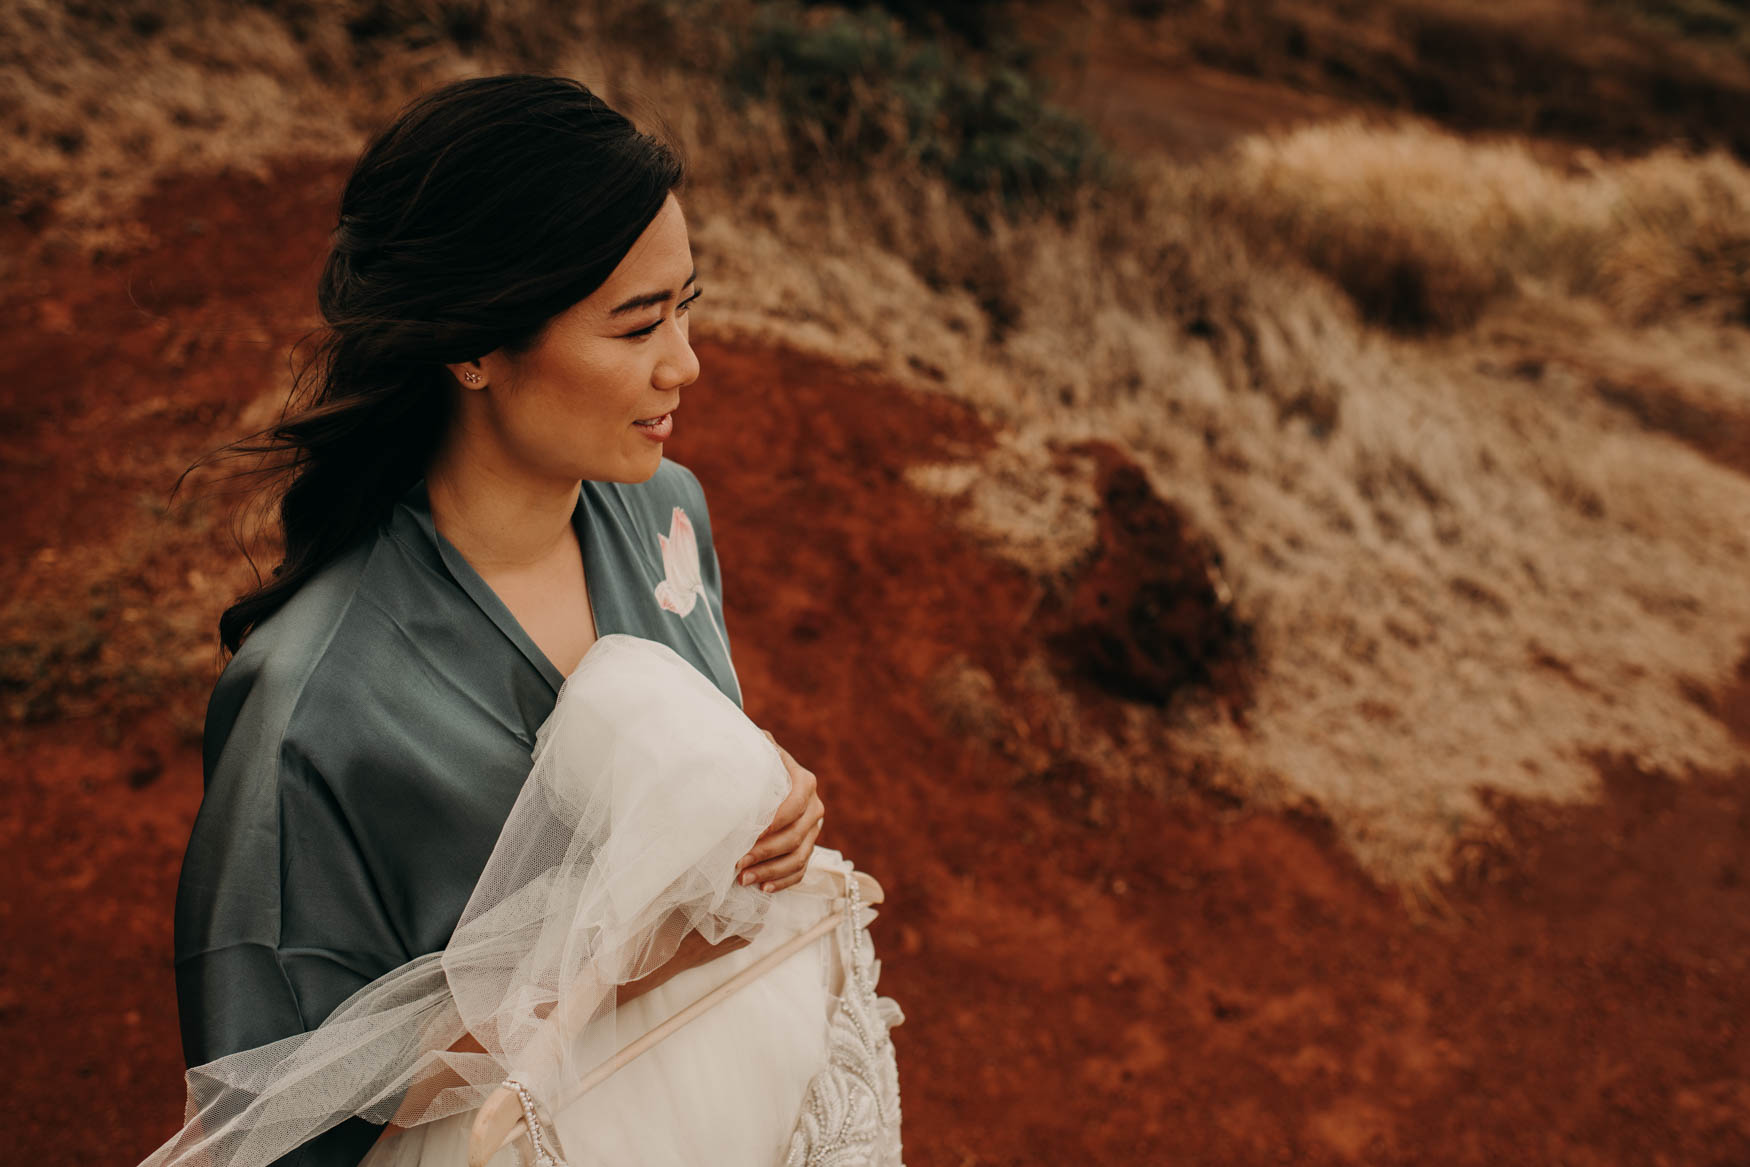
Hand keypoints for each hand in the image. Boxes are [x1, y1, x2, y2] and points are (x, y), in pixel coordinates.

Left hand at [736, 731, 823, 893]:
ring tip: (743, 879)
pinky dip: (783, 882)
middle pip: (795, 836)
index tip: (749, 835)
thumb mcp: (755, 750)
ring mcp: (813, 830)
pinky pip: (801, 871)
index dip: (773, 824)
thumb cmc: (755, 762)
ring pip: (798, 857)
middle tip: (738, 863)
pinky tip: (763, 888)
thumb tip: (739, 748)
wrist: (764, 774)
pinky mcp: (807, 847)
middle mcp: (814, 807)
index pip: (793, 806)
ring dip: (771, 872)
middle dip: (765, 853)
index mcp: (804, 782)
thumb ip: (753, 747)